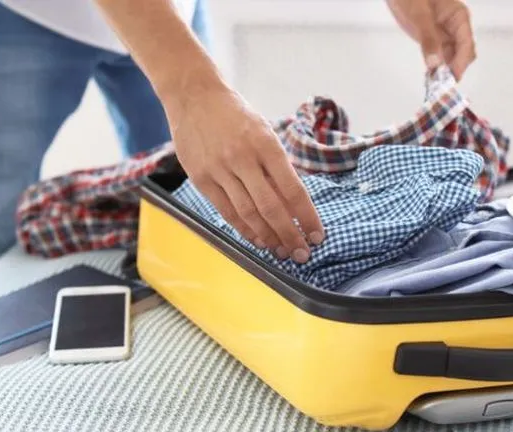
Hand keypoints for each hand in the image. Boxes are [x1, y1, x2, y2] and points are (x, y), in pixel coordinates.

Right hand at [166, 87, 324, 262]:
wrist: (195, 96)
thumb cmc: (236, 115)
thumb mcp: (265, 131)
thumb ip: (278, 166)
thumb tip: (296, 203)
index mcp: (266, 144)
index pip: (293, 189)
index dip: (307, 217)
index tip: (317, 235)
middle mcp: (243, 158)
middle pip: (271, 208)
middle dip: (290, 235)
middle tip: (302, 253)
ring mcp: (220, 169)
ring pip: (248, 214)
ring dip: (268, 237)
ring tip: (282, 251)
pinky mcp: (201, 178)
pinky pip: (226, 212)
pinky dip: (244, 229)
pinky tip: (257, 239)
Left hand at [386, 0, 475, 79]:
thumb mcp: (419, 15)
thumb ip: (428, 38)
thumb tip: (436, 64)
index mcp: (459, 17)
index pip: (466, 45)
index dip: (460, 64)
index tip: (449, 80)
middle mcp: (456, 27)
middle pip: (463, 54)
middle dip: (454, 70)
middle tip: (440, 87)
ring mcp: (446, 34)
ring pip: (452, 58)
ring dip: (445, 72)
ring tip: (434, 86)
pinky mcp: (434, 39)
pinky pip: (441, 57)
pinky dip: (437, 68)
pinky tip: (430, 77)